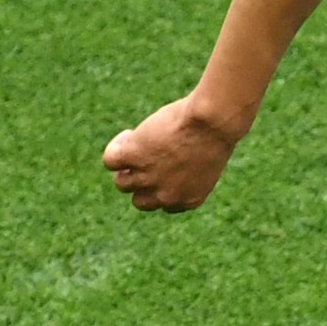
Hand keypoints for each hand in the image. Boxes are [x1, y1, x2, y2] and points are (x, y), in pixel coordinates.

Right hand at [102, 94, 247, 211]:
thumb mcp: (205, 159)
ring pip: (122, 182)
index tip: (165, 166)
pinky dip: (116, 146)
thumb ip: (186, 169)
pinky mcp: (132, 156)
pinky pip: (110, 160)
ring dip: (127, 165)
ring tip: (138, 143)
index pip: (164, 204)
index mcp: (189, 200)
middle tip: (148, 158)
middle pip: (139, 200)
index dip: (160, 185)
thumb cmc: (217, 132)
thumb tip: (164, 161)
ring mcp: (147, 178)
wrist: (213, 121)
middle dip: (141, 182)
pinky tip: (131, 134)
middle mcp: (166, 196)